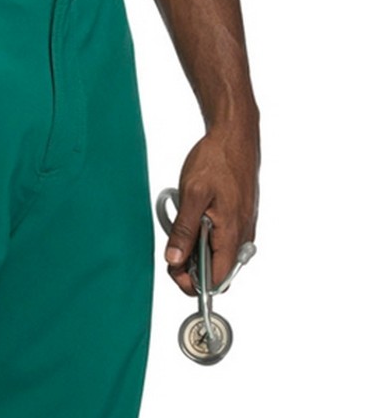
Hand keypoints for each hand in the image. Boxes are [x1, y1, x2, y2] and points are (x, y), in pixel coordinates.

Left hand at [163, 118, 259, 297]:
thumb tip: (175, 261)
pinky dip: (204, 238)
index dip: (193, 282)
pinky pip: (222, 242)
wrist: (235, 135)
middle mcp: (242, 236)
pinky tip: (195, 220)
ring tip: (184, 226)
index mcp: (231, 234)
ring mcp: (243, 229)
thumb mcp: (192, 195)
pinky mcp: (240, 220)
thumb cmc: (217, 159)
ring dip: (196, 251)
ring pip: (218, 257)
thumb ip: (183, 231)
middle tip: (174, 247)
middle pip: (216, 273)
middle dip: (192, 268)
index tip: (175, 269)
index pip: (216, 280)